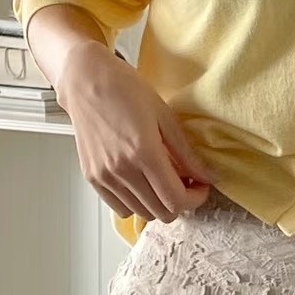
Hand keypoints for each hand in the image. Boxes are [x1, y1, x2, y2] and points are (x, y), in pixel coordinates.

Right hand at [57, 40, 215, 222]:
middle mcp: (122, 170)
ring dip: (158, 203)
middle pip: (161, 212)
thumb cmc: (124, 90)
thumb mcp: (165, 117)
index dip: (195, 199)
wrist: (86, 81)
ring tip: (162, 180)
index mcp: (144, 153)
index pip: (176, 200)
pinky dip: (136, 203)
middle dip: (180, 202)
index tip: (201, 187)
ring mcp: (105, 176)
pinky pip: (120, 208)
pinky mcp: (92, 177)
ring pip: (142, 213)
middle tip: (185, 182)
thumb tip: (207, 177)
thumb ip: (187, 153)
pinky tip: (141, 182)